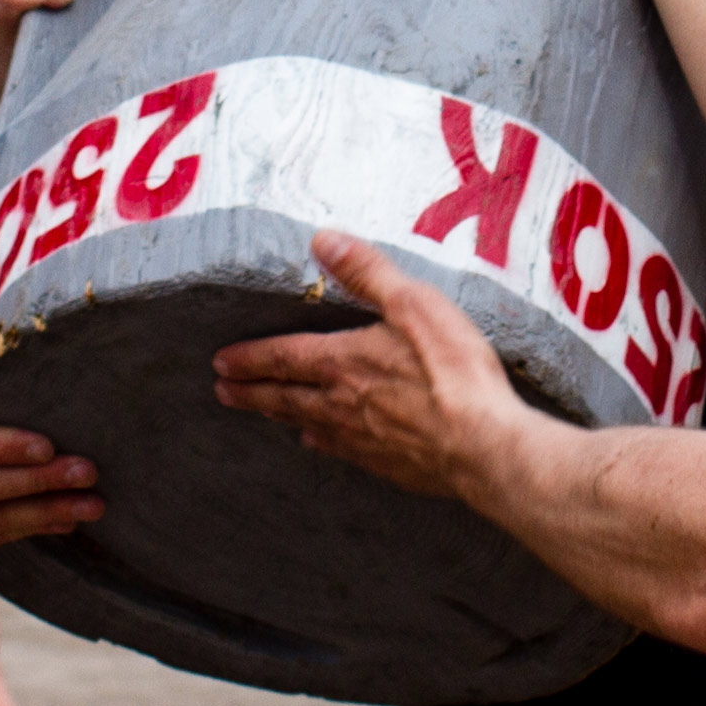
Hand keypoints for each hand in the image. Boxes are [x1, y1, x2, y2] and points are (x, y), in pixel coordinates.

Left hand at [209, 229, 533, 501]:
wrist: (484, 446)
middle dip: (251, 391)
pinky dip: (322, 442)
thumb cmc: (453, 372)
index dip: (250, 358)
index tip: (221, 362)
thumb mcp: (413, 304)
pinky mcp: (389, 464)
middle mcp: (343, 404)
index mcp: (344, 362)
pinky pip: (343, 450)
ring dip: (280, 416)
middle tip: (222, 392)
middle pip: (285, 396)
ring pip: (309, 424)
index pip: (283, 357)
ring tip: (262, 413)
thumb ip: (367, 272)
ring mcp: (364, 439)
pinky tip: (318, 442)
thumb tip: (323, 240)